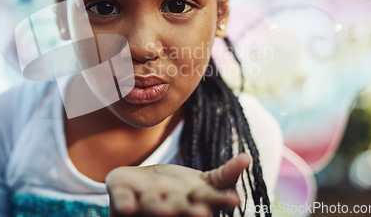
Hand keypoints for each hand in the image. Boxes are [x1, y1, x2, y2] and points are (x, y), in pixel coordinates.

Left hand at [105, 153, 250, 216]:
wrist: (139, 190)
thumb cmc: (176, 189)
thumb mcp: (203, 183)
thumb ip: (225, 176)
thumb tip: (248, 158)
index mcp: (193, 201)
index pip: (209, 200)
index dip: (220, 200)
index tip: (234, 200)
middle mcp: (171, 205)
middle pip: (182, 208)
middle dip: (190, 211)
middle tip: (200, 213)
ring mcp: (146, 202)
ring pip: (154, 206)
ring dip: (160, 208)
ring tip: (166, 209)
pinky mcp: (123, 198)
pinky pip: (123, 199)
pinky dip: (124, 203)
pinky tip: (126, 208)